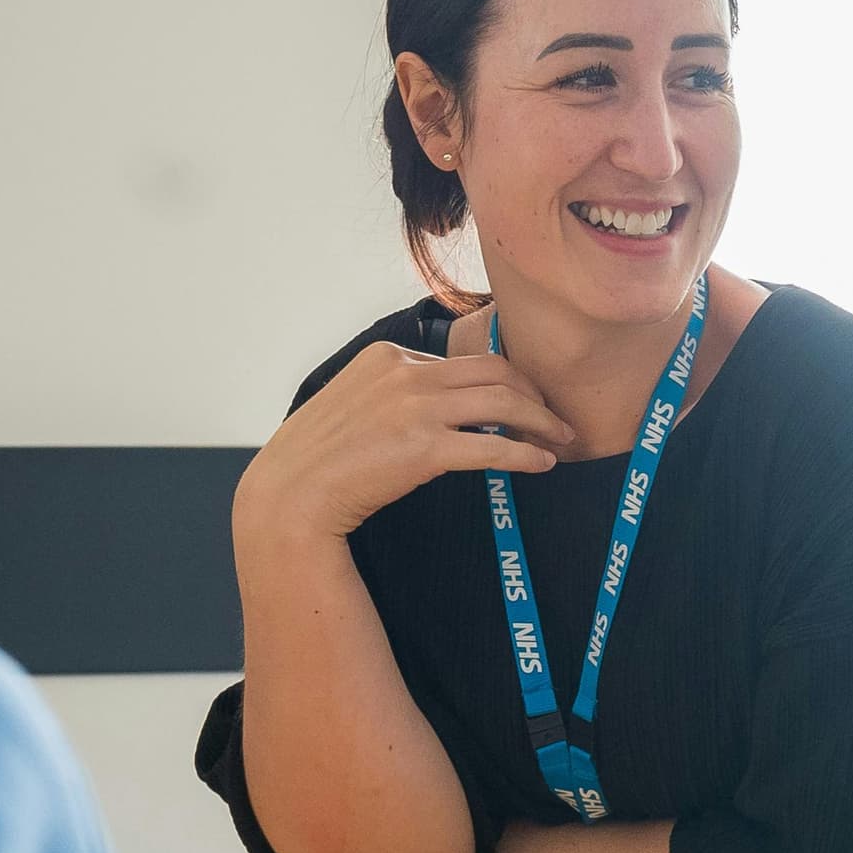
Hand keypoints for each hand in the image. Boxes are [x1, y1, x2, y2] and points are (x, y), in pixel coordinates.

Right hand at [237, 343, 578, 543]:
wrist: (290, 496)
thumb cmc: (319, 461)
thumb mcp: (352, 405)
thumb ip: (393, 394)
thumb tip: (440, 406)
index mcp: (386, 357)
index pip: (463, 361)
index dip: (503, 382)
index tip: (524, 403)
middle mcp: (404, 373)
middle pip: (494, 372)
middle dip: (535, 394)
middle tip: (557, 420)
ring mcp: (414, 408)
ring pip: (503, 401)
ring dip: (541, 421)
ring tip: (562, 440)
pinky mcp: (423, 447)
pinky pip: (493, 444)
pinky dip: (525, 453)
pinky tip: (542, 464)